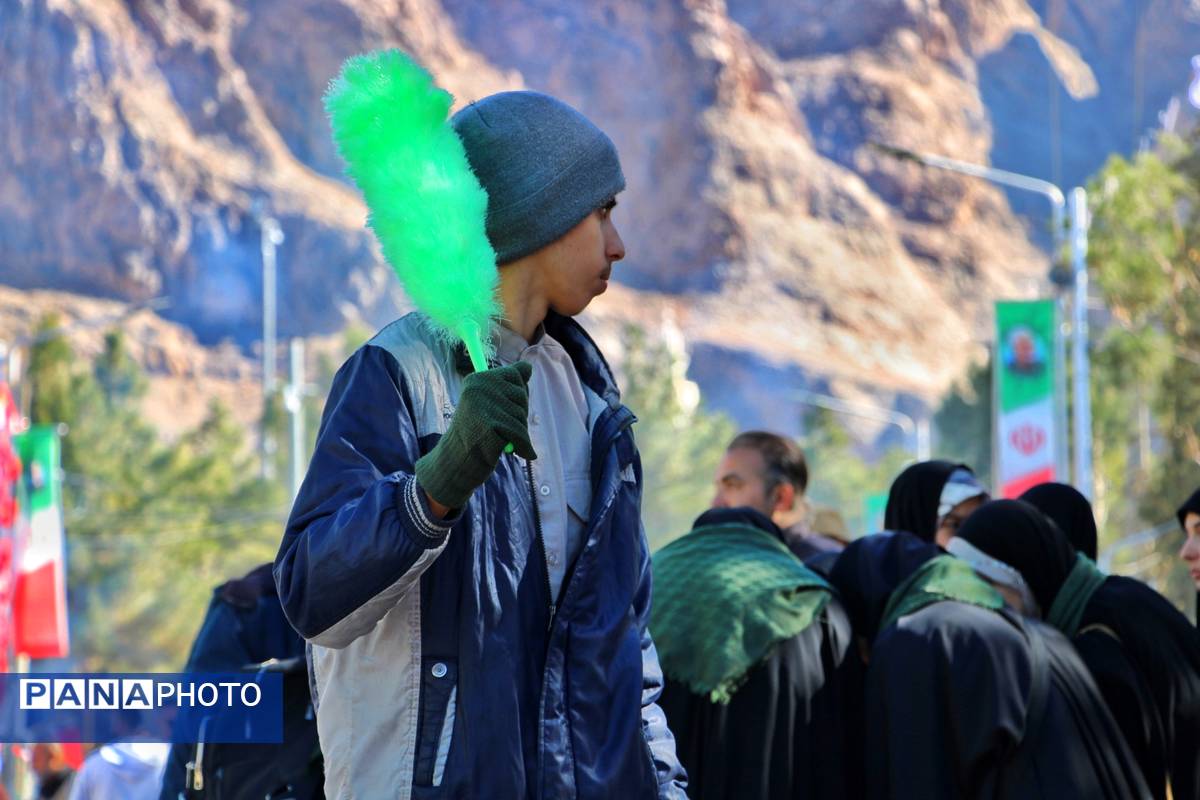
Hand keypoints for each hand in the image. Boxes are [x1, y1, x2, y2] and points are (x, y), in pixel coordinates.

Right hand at [414, 361, 536, 508]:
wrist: (457, 462)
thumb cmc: (476, 433)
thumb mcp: (489, 403)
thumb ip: (508, 384)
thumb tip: (528, 367)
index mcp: (476, 379)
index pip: (516, 375)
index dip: (517, 395)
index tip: (502, 409)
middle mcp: (477, 387)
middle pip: (521, 394)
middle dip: (518, 415)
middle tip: (498, 428)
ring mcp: (482, 405)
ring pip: (521, 415)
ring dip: (518, 432)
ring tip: (499, 439)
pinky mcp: (488, 426)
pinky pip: (520, 434)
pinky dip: (524, 447)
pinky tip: (519, 452)